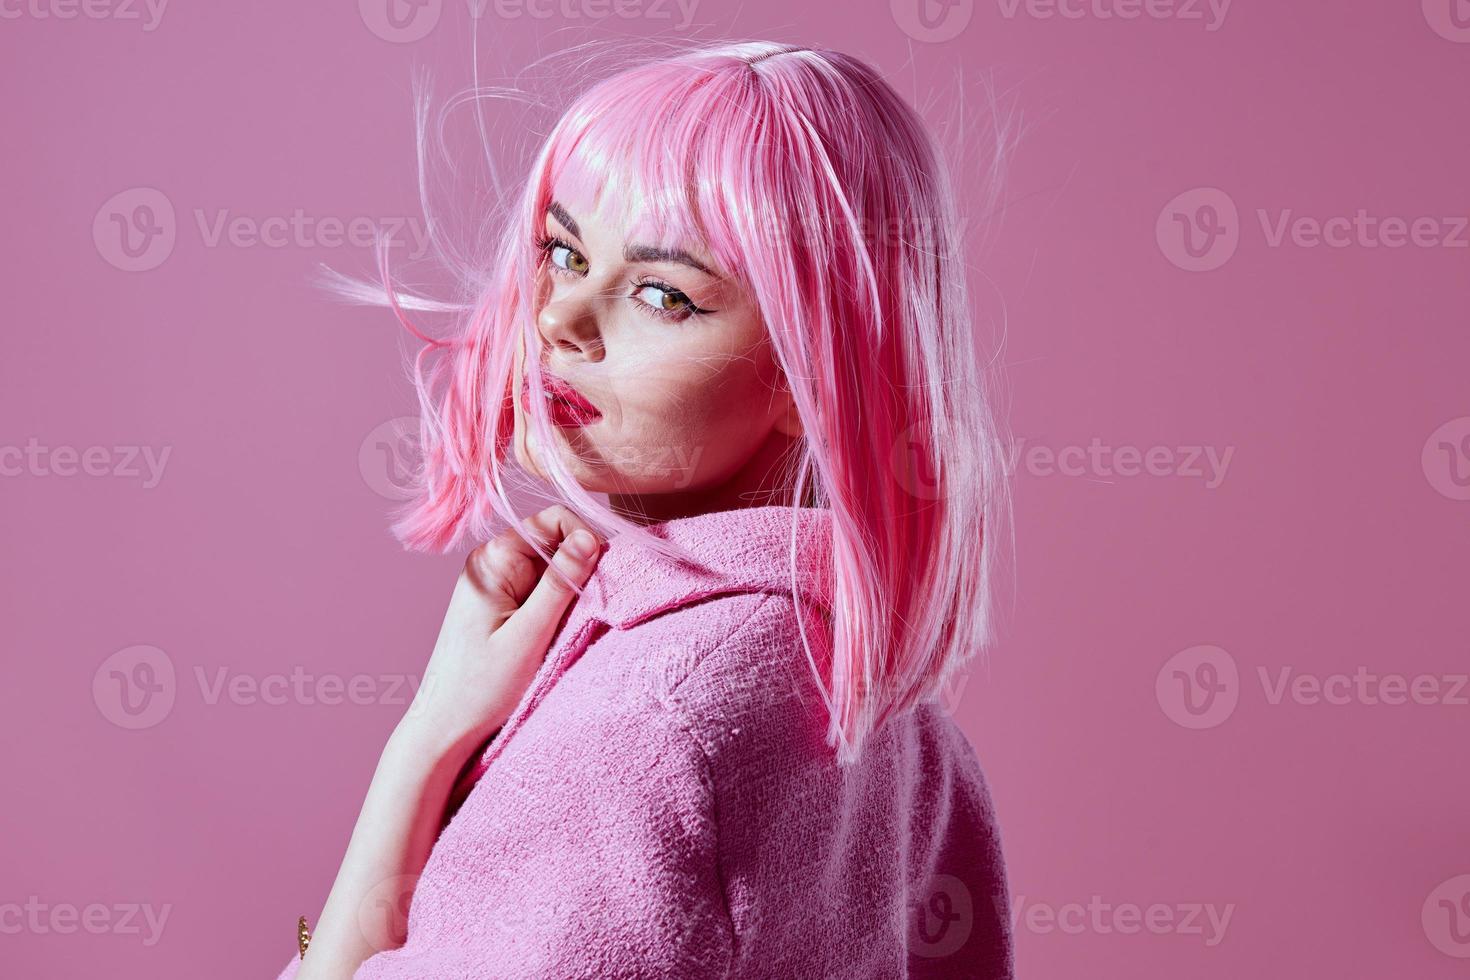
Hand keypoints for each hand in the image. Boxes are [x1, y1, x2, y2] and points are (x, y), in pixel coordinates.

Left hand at [397, 504, 604, 763]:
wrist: (444, 726)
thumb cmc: (480, 686)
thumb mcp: (529, 634)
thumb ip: (561, 583)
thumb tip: (591, 538)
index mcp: (492, 561)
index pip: (551, 521)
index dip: (583, 539)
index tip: (599, 574)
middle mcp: (493, 564)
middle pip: (555, 544)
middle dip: (579, 570)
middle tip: (586, 608)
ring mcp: (498, 585)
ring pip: (553, 570)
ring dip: (570, 593)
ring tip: (566, 628)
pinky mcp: (504, 606)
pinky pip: (543, 592)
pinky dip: (559, 608)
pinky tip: (555, 635)